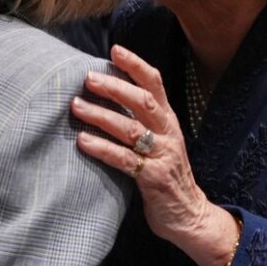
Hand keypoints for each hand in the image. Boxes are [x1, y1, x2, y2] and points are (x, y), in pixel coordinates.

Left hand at [70, 45, 233, 265]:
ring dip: (101, 115)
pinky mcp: (153, 178)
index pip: (155, 84)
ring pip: (131, 128)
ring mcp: (162, 156)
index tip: (114, 49)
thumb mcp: (160, 142)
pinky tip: (82, 141)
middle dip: (114, 87)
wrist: (190, 216)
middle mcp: (168, 133)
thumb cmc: (167, 175)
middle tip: (87, 78)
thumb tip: (107, 98)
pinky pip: (124, 159)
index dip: (135, 65)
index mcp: (169, 121)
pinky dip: (102, 148)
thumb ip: (141, 122)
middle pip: (142, 101)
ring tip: (76, 106)